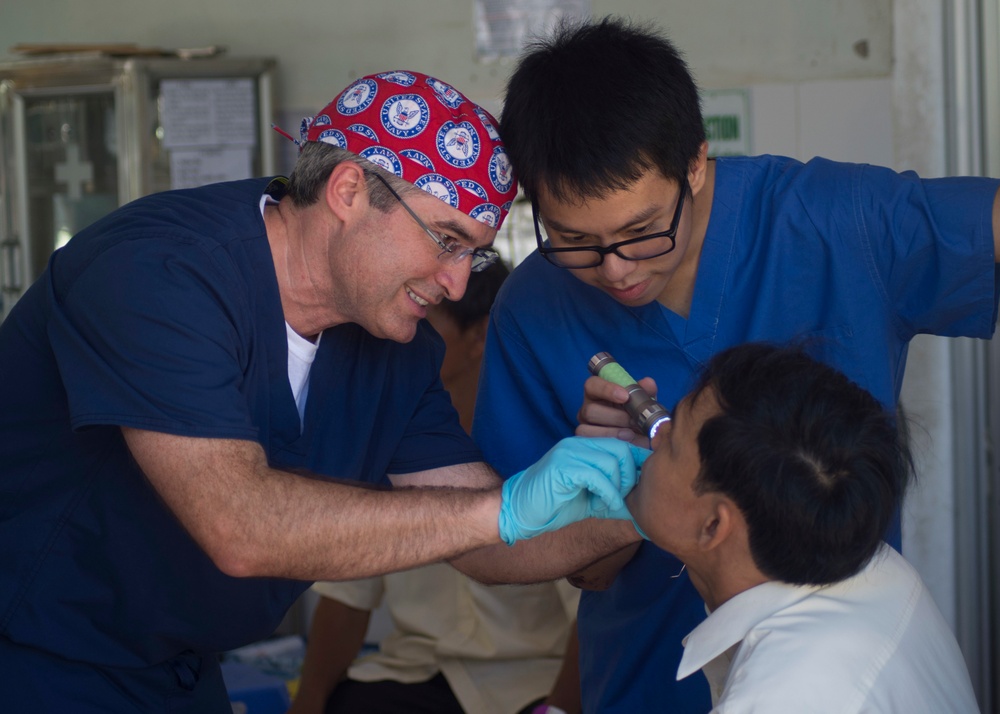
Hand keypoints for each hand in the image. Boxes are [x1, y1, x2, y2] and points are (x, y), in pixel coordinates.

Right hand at [497, 437, 650, 544]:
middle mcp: (578, 444)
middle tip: (625, 496)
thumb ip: (615, 493)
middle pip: (622, 448)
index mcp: (585, 446)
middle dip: (630, 475)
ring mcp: (569, 452)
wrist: (518, 511)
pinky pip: (596, 476)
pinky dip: (607, 494)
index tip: (643, 485)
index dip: (638, 463)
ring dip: (618, 487)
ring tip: (611, 503)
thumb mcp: (592, 498)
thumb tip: (645, 504)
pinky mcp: (562, 467)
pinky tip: (604, 506)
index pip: (622, 443)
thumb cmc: (554, 505)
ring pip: (611, 461)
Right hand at [575, 374, 658, 448]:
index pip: (593, 384)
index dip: (606, 389)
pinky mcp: (586, 438)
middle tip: (634, 421)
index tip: (625, 396)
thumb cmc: (634, 409)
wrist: (637, 430)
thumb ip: (645, 390)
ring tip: (631, 433)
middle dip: (616, 417)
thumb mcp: (642, 399)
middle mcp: (587, 405)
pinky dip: (610, 441)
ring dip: (612, 432)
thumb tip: (648, 384)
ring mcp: (584, 423)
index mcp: (597, 390)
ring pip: (588, 428)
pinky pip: (591, 441)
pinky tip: (626, 440)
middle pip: (590, 410)